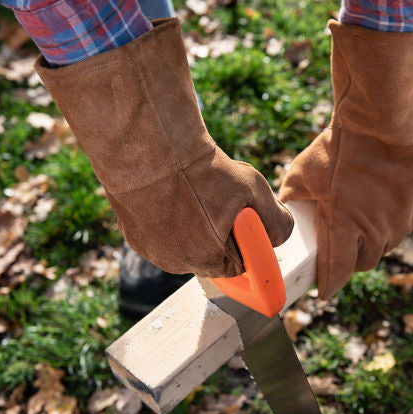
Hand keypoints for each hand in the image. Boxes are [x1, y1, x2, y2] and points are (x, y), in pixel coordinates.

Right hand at [36, 18, 292, 277]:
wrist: (149, 148)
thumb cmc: (202, 171)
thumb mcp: (253, 192)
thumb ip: (276, 222)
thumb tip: (279, 235)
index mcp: (210, 259)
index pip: (239, 265)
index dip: (245, 241)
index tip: (243, 220)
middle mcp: (178, 264)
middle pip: (211, 257)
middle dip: (220, 234)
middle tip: (219, 201)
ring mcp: (152, 251)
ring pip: (184, 246)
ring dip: (193, 228)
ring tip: (194, 194)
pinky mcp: (133, 235)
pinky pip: (160, 235)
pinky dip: (168, 220)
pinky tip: (171, 195)